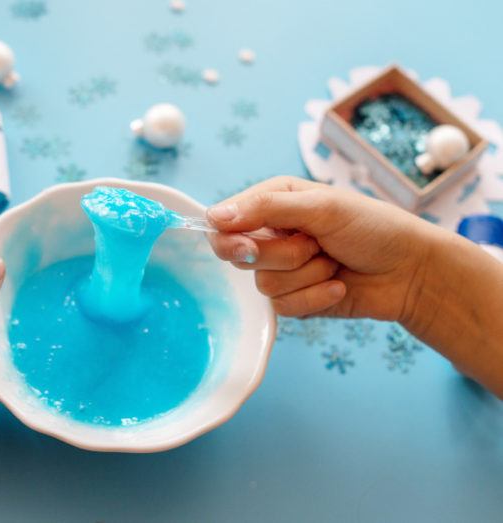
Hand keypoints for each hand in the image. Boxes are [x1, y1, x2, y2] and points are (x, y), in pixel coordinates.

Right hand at [206, 176, 437, 320]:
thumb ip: (266, 208)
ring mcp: (284, 270)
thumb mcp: (321, 206)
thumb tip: (213, 216)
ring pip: (265, 285)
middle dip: (285, 254)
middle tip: (315, 243)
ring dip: (307, 275)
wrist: (411, 271)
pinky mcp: (296, 299)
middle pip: (243, 257)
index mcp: (273, 204)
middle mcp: (273, 236)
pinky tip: (338, 286)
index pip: (225, 222)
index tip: (245, 246)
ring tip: (333, 262)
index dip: (228, 237)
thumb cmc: (373, 227)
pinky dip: (315, 297)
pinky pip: (284, 307)